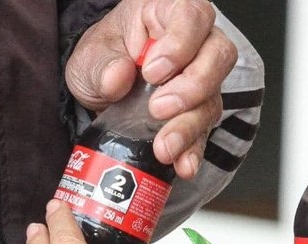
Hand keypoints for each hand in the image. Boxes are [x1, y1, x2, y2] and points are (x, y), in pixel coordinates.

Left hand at [66, 0, 235, 178]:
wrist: (101, 88)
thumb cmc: (103, 58)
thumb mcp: (90, 56)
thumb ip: (101, 65)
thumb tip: (117, 77)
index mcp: (168, 13)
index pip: (192, 16)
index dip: (180, 44)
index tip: (152, 71)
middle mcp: (195, 43)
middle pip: (217, 56)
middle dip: (192, 87)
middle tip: (159, 108)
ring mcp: (201, 80)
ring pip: (212, 98)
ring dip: (189, 126)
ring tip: (165, 146)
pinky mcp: (197, 113)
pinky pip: (204, 132)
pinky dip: (193, 151)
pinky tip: (183, 164)